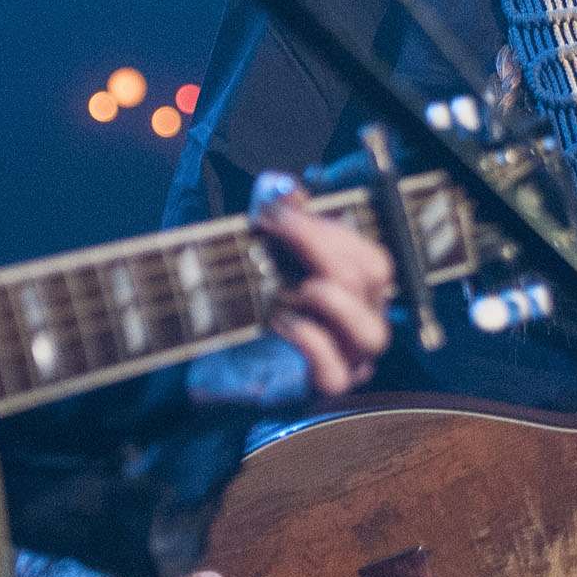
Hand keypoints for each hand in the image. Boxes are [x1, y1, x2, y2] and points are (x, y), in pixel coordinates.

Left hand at [187, 172, 393, 405]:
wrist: (205, 361)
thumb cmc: (241, 305)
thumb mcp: (254, 249)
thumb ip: (272, 212)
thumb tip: (283, 185)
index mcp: (355, 290)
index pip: (371, 258)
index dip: (332, 231)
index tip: (281, 212)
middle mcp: (359, 324)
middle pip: (371, 280)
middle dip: (324, 247)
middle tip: (279, 233)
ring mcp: (345, 361)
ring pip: (371, 331)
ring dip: (333, 301)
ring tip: (297, 288)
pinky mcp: (315, 391)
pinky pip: (335, 373)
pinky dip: (313, 343)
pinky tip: (283, 323)